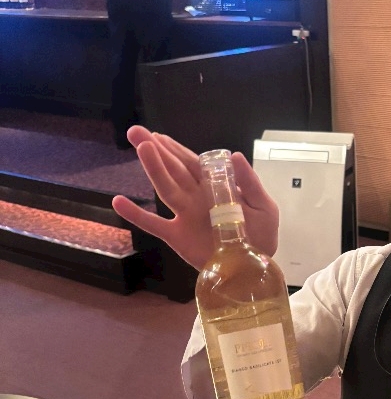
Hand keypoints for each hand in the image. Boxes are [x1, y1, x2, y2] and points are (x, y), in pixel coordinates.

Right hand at [111, 127, 278, 270]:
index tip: (158, 136)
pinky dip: (136, 215)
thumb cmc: (260, 235)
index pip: (192, 162)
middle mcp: (196, 197)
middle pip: (173, 169)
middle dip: (156, 150)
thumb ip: (250, 184)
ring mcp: (185, 216)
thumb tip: (235, 155)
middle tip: (135, 132)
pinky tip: (118, 202)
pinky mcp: (178, 237)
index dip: (175, 148)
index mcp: (215, 187)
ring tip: (139, 149)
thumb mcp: (263, 207)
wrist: (253, 266)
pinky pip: (153, 224)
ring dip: (152, 169)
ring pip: (165, 188)